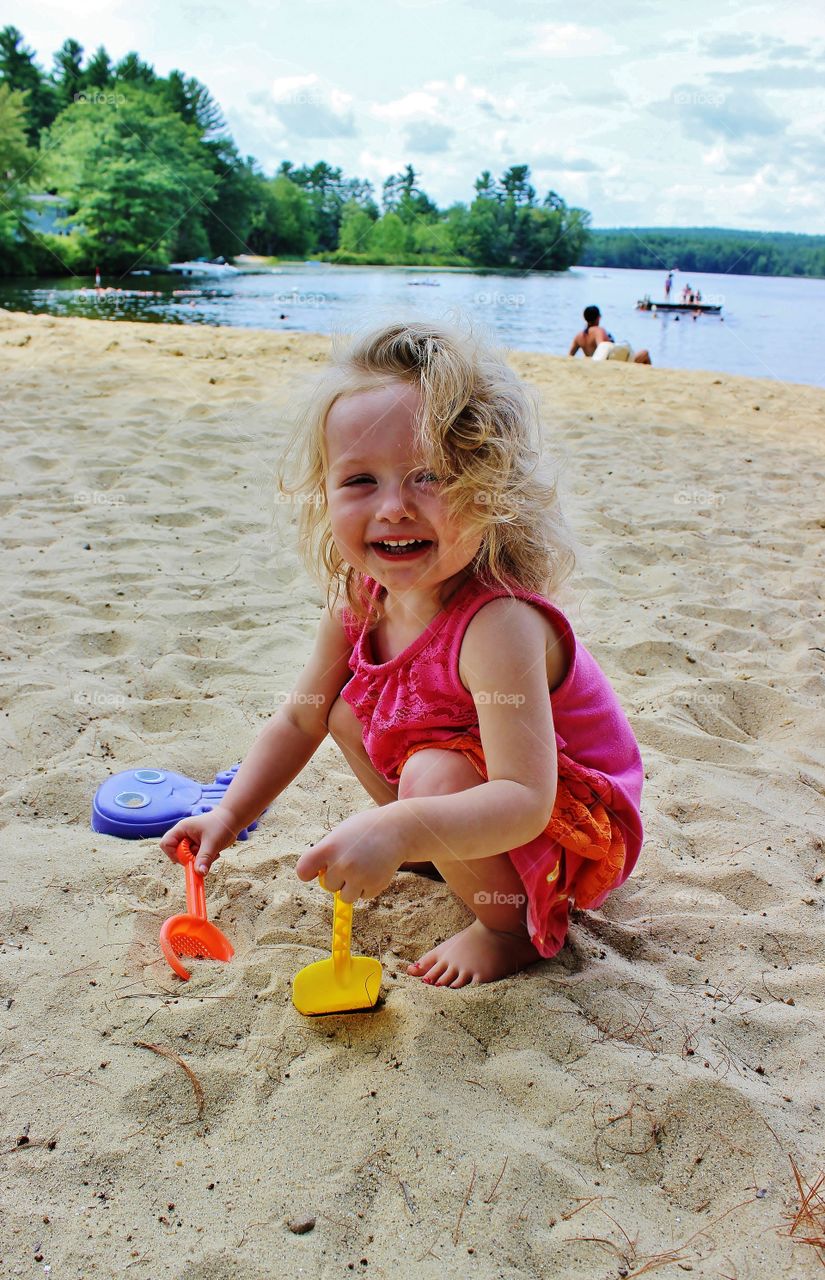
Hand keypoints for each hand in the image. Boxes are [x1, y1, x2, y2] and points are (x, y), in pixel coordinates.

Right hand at [159, 808, 239, 875]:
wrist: (234, 820)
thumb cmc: (221, 825)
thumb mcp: (212, 843)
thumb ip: (204, 858)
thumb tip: (200, 873)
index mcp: (182, 829)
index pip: (166, 843)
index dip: (173, 854)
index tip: (186, 860)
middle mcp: (184, 835)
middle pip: (177, 853)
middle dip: (190, 858)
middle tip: (203, 855)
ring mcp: (191, 841)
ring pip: (188, 858)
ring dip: (200, 859)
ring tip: (212, 851)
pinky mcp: (198, 846)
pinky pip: (197, 858)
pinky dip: (205, 859)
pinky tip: (214, 852)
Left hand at [295, 807, 409, 902]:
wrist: (397, 829)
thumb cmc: (364, 831)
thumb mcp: (340, 834)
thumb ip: (326, 854)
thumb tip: (319, 879)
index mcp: (329, 848)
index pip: (303, 870)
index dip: (308, 872)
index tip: (315, 871)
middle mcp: (342, 864)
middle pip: (328, 885)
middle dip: (338, 877)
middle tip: (353, 859)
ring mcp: (359, 877)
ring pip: (345, 896)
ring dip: (352, 887)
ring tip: (363, 867)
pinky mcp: (375, 886)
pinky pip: (364, 896)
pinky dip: (368, 887)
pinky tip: (375, 869)